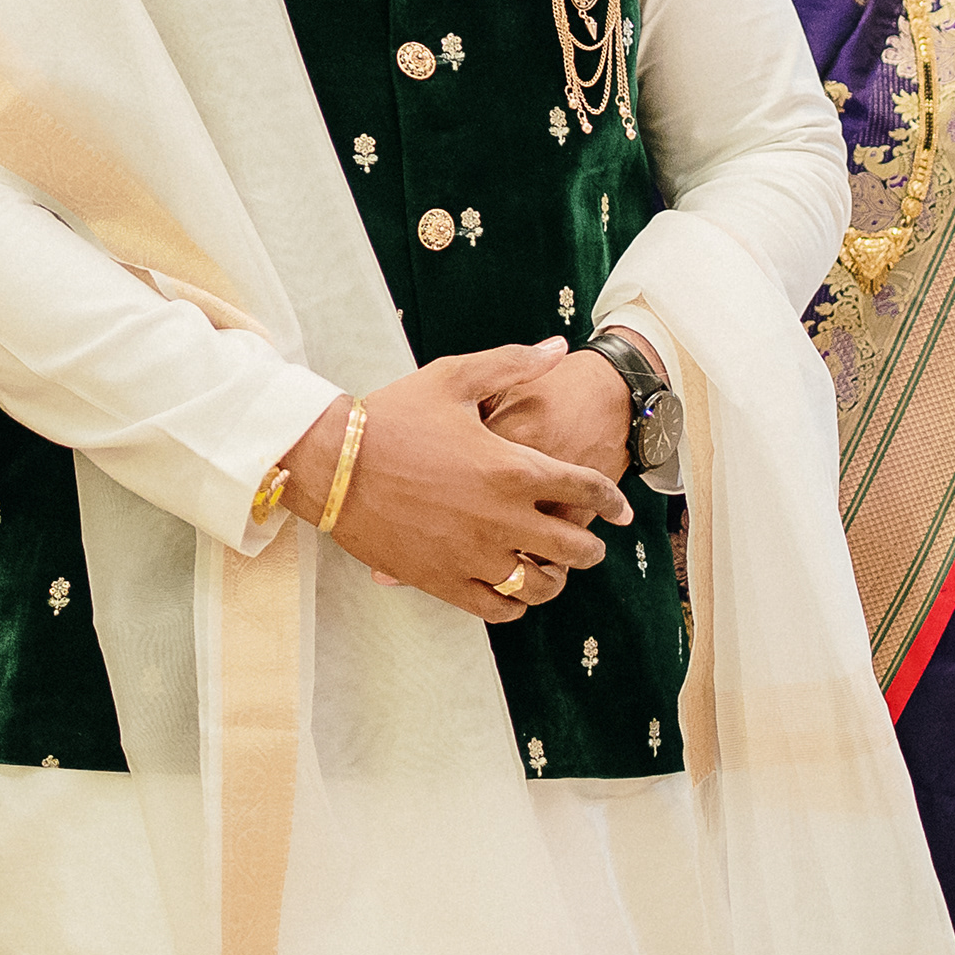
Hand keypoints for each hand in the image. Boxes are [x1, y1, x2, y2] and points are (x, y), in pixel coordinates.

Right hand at [297, 343, 628, 620]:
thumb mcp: (454, 377)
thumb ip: (512, 364)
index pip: (587, 489)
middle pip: (576, 547)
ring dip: (557, 577)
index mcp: (512, 467)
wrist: (332, 463)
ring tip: (552, 568)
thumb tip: (559, 347)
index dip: (614, 501)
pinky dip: (515, 603)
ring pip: (542, 585)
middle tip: (591, 542)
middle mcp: (503, 518)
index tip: (621, 510)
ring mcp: (474, 554)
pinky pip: (499, 608)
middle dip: (593, 546)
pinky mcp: (444, 581)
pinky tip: (513, 590)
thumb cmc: (393, 415)